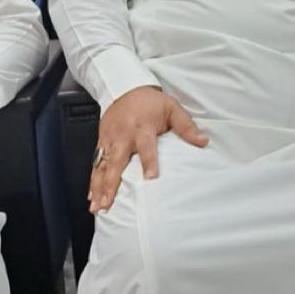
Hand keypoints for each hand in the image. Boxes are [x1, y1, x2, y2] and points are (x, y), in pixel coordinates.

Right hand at [90, 86, 207, 213]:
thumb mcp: (172, 108)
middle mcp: (123, 135)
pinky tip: (91, 196)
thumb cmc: (150, 102)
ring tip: (97, 206)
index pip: (147, 147)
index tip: (151, 178)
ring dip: (98, 187)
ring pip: (101, 165)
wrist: (126, 87)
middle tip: (108, 202)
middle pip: (116, 162)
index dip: (149, 162)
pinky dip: (92, 179)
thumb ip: (186, 126)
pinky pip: (95, 162)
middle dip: (110, 184)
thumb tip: (203, 141)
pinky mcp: (101, 140)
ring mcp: (110, 139)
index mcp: (142, 127)